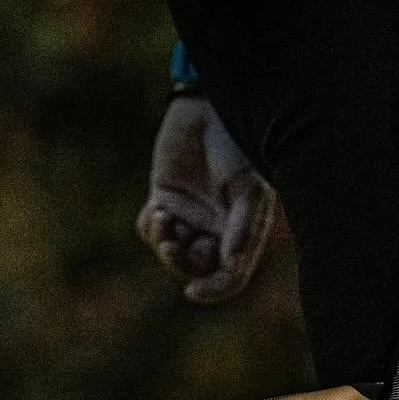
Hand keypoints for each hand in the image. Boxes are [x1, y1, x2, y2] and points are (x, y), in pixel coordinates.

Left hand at [135, 96, 275, 303]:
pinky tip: (156, 210)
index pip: (229, 276)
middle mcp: (215, 231)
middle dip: (181, 263)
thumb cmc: (240, 148)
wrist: (212, 107)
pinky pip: (149, 229)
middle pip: (195, 268)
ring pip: (170, 252)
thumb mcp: (249, 192)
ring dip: (163, 243)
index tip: (193, 292)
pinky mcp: (163, 198)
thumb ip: (242, 233)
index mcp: (241, 235)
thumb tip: (228, 266)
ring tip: (162, 219)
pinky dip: (150, 227)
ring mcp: (188, 216)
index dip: (213, 290)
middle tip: (171, 247)